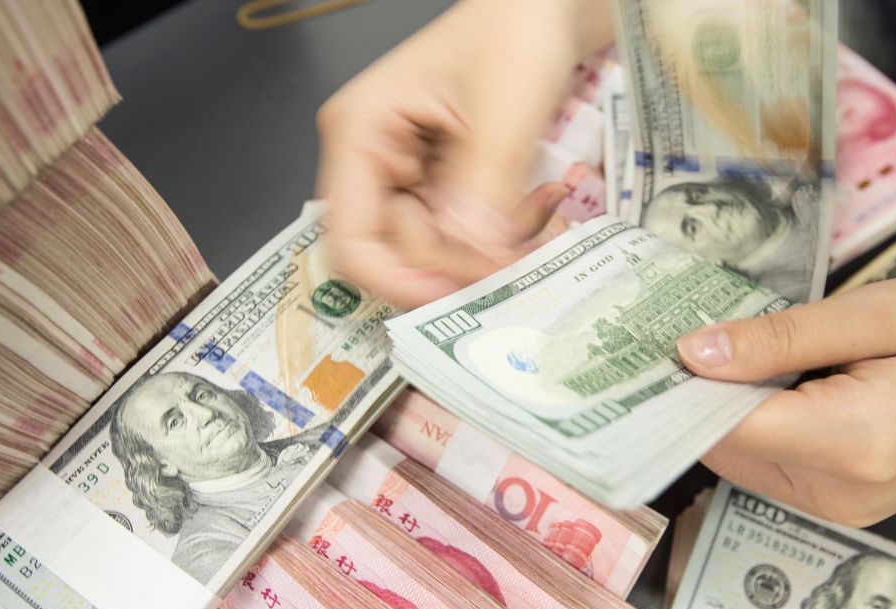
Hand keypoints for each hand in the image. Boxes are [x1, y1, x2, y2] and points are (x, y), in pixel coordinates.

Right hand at [316, 0, 611, 306]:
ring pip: (439, 251)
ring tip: (541, 209)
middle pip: (398, 252)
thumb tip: (470, 260)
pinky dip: (504, 232)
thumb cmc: (513, 32)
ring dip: (492, 247)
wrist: (545, 8)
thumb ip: (481, 191)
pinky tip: (539, 202)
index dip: (397, 278)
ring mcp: (410, 175)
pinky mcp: (444, 184)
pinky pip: (466, 235)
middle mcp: (374, 160)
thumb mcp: (501, 113)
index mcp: (360, 133)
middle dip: (461, 259)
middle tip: (519, 248)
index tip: (453, 293)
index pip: (350, 239)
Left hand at [676, 275, 895, 525]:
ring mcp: (839, 508)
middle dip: (685, 395)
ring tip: (694, 339)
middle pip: (720, 448)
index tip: (626, 343)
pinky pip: (768, 462)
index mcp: (851, 444)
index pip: (720, 428)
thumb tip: (691, 354)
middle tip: (651, 328)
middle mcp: (836, 494)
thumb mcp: (882, 313)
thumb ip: (783, 339)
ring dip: (714, 408)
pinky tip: (746, 374)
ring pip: (737, 458)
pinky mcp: (842, 503)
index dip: (667, 390)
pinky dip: (748, 422)